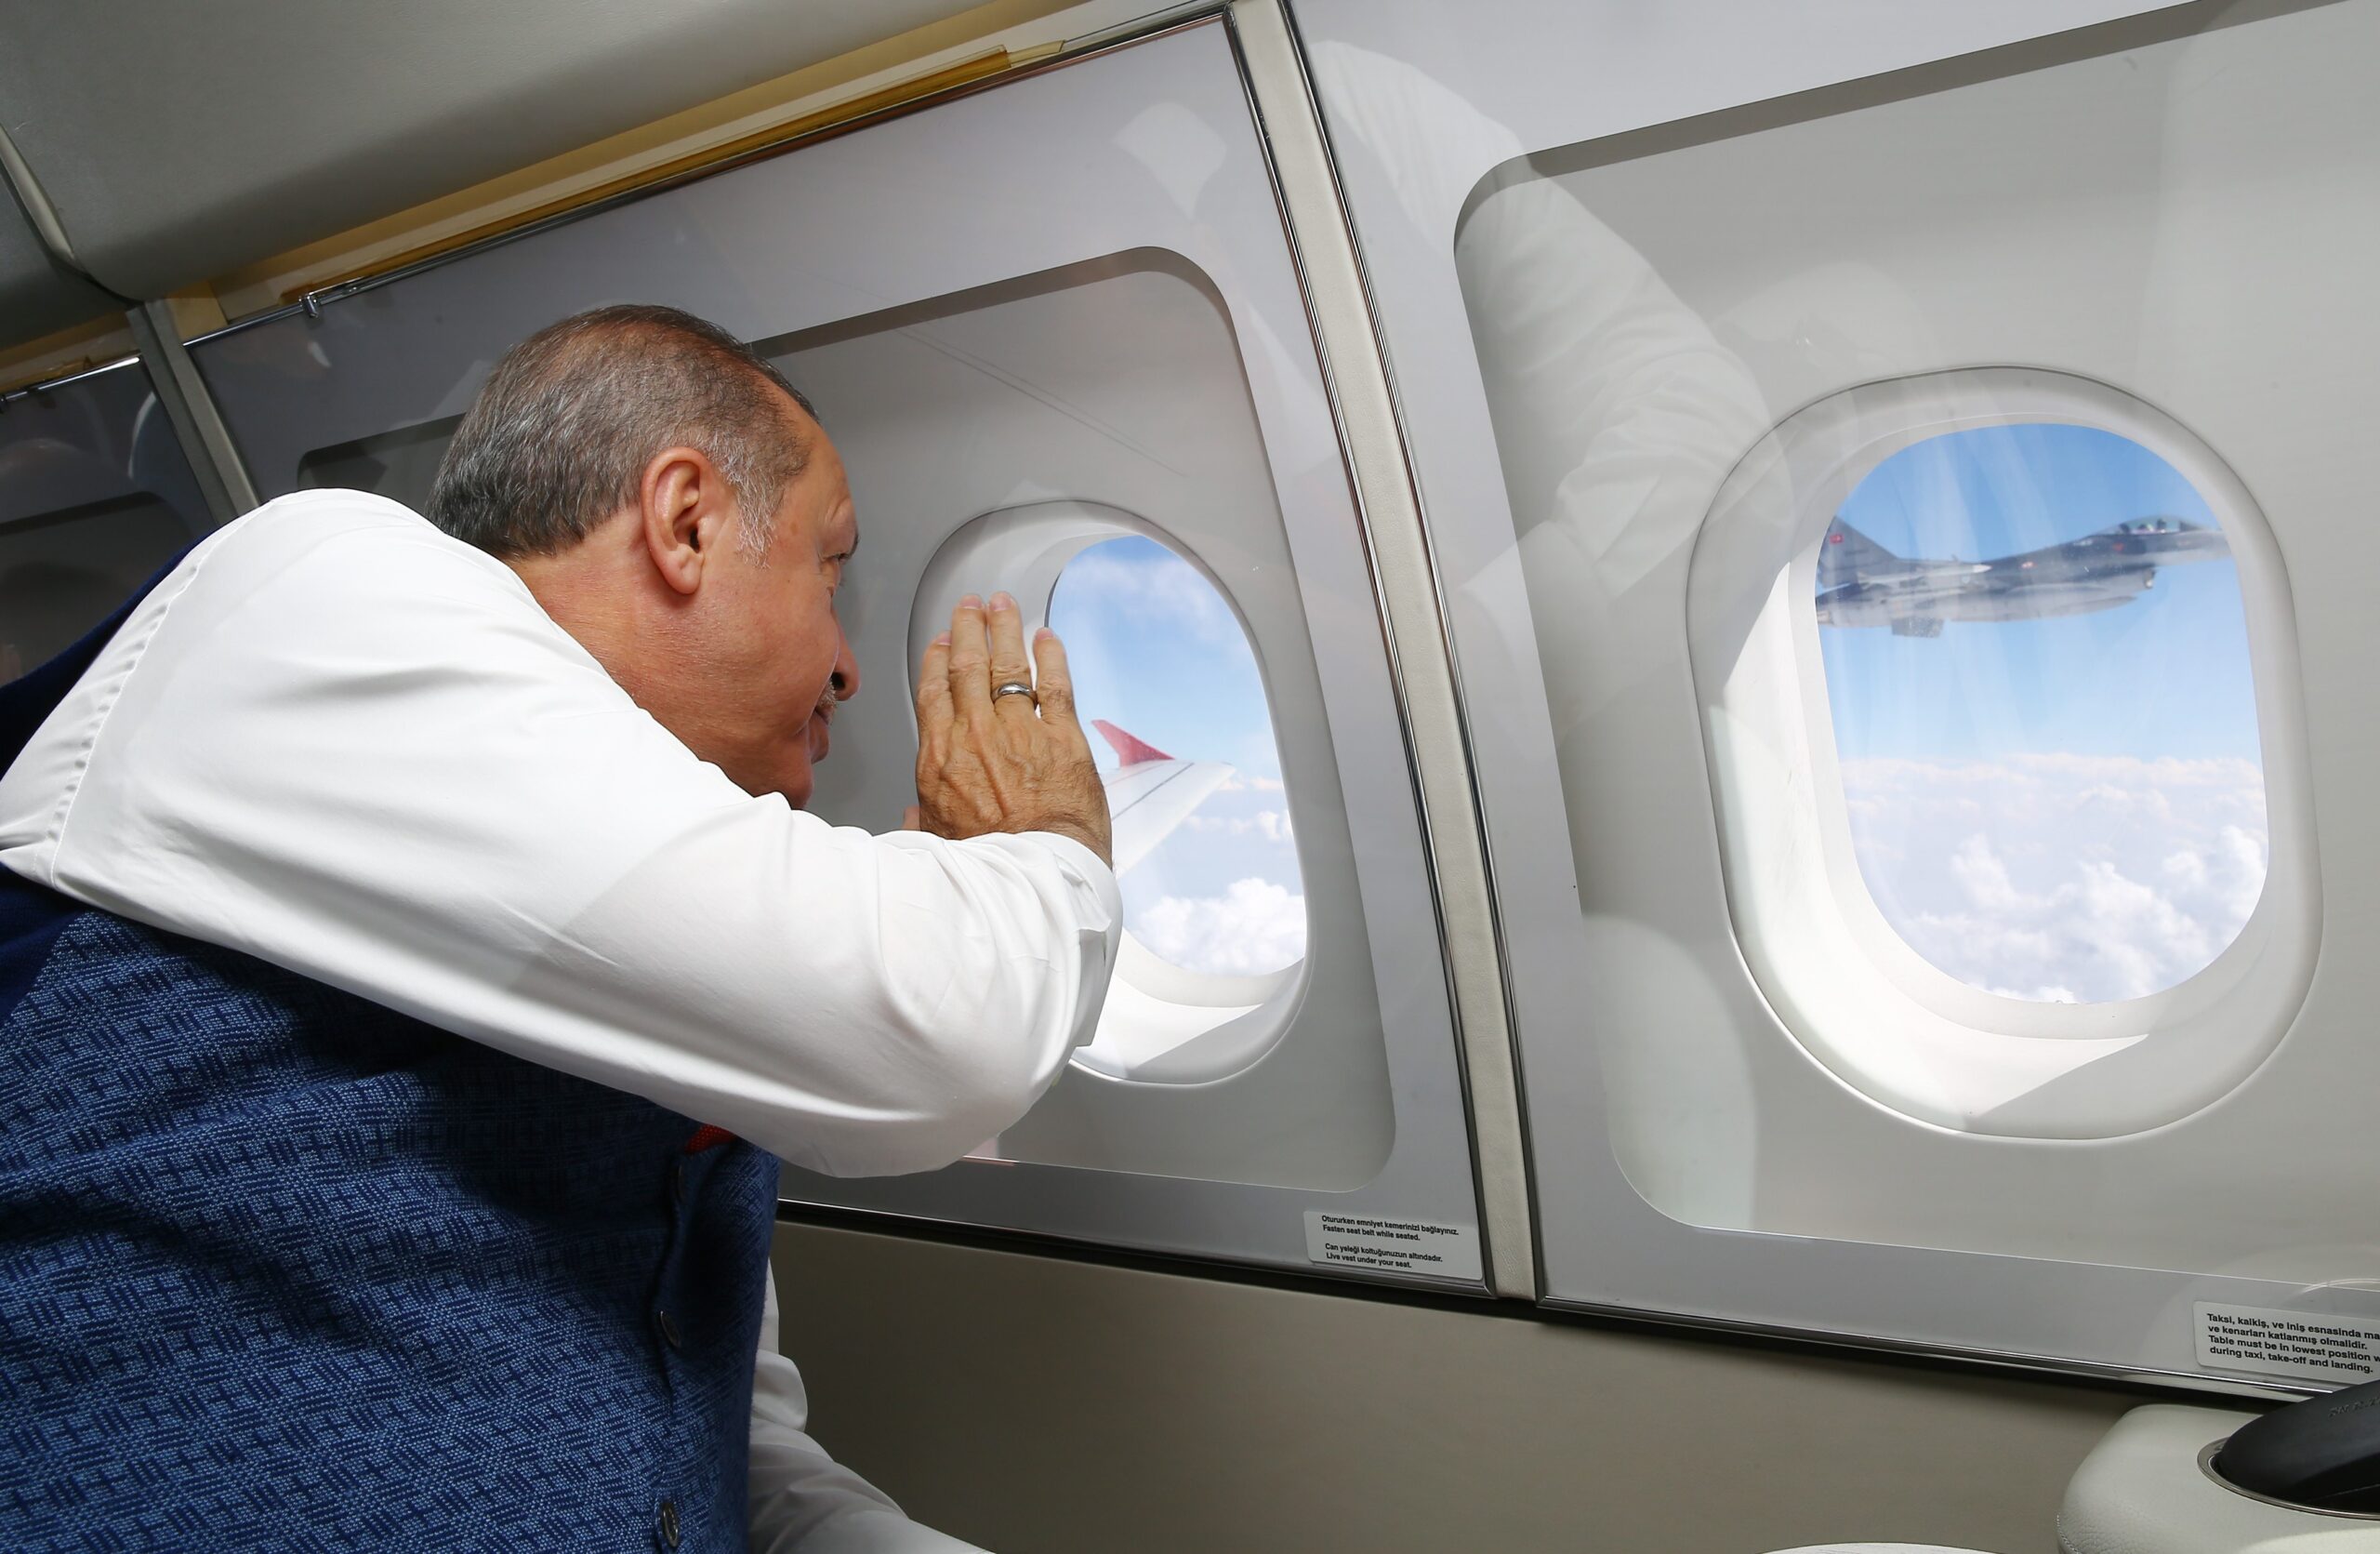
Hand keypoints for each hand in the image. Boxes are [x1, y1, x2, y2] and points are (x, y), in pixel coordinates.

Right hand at [913, 592, 1112, 867]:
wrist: (1035, 875)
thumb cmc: (988, 865)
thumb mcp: (937, 844)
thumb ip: (924, 820)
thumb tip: (913, 820)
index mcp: (941, 758)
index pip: (934, 692)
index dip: (938, 659)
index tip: (943, 640)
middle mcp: (976, 735)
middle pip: (968, 667)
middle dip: (969, 629)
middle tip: (971, 605)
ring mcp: (1019, 731)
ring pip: (1009, 665)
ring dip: (1005, 629)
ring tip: (1004, 604)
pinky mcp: (1062, 737)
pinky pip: (1055, 683)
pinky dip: (1051, 655)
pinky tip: (1048, 637)